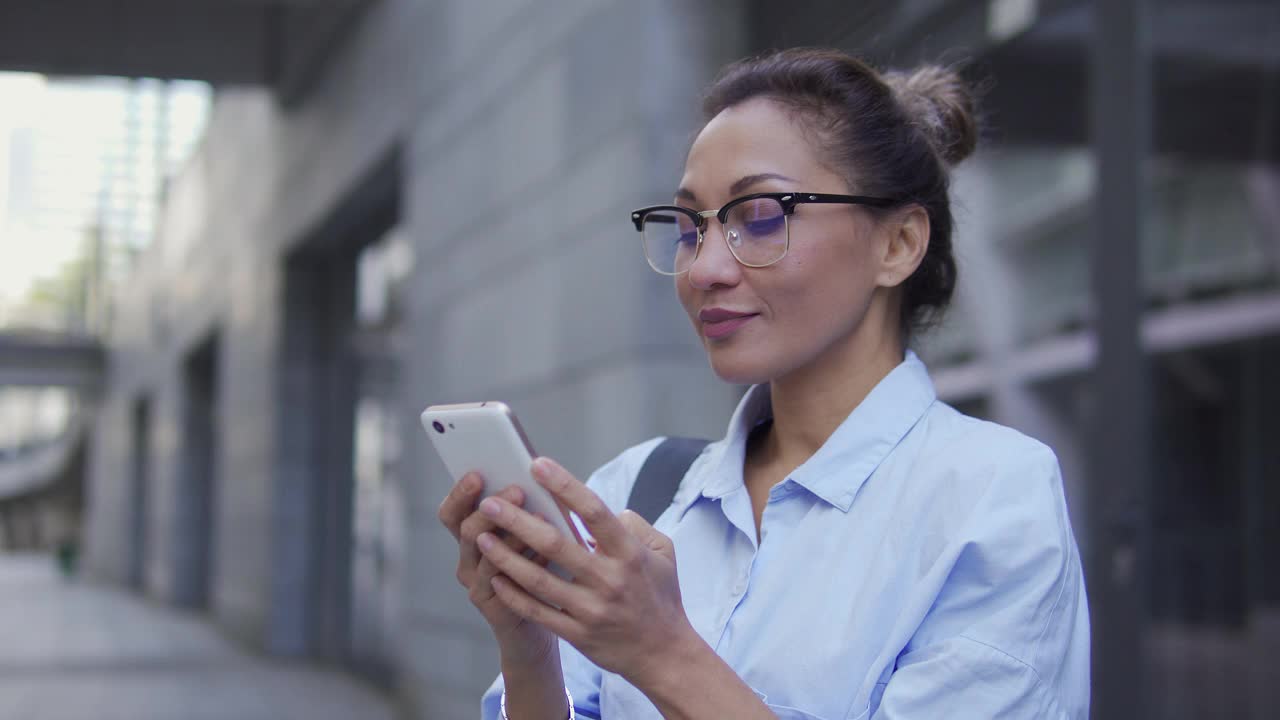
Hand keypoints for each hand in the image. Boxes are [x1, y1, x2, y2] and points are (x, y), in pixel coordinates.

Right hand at [437, 472, 557, 663]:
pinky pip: (503, 583)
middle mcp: (468, 559)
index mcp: (473, 536)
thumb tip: (542, 474)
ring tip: (537, 515)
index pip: (454, 511)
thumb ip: (531, 509)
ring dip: (511, 533)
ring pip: (485, 555)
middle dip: (490, 508)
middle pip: (464, 529)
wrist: (544, 624)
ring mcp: (477, 584)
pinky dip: (524, 562)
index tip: (477, 473)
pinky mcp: (494, 606)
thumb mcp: (535, 533)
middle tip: (517, 490)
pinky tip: (544, 551)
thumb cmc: (541, 568)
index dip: (460, 493)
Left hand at [473, 457, 699, 685]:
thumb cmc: (660, 595)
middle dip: (519, 521)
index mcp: (629, 553)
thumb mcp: (662, 554)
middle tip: (491, 501)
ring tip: (481, 536)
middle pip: (556, 544)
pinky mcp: (578, 634)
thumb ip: (634, 525)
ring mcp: (591, 610)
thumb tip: (600, 511)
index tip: (538, 465)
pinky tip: (494, 577)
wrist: (664, 654)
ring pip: (539, 580)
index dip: (565, 486)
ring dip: (507, 557)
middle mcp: (609, 580)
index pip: (594, 512)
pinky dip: (514, 595)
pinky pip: (539, 612)